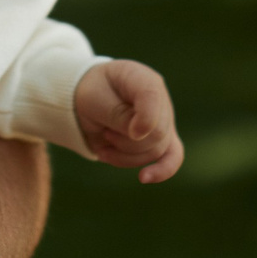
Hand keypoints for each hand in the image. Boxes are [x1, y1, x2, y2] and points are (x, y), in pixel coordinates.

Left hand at [73, 60, 184, 182]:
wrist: (85, 102)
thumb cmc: (91, 94)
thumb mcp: (95, 100)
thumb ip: (119, 116)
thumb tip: (140, 135)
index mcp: (143, 79)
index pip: (151, 96)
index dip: (145, 119)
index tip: (133, 133)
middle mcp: (159, 100)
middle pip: (157, 132)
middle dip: (126, 140)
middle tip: (105, 131)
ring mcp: (163, 122)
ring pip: (156, 150)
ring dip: (125, 154)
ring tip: (107, 142)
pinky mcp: (161, 141)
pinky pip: (171, 159)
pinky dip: (159, 171)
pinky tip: (145, 177)